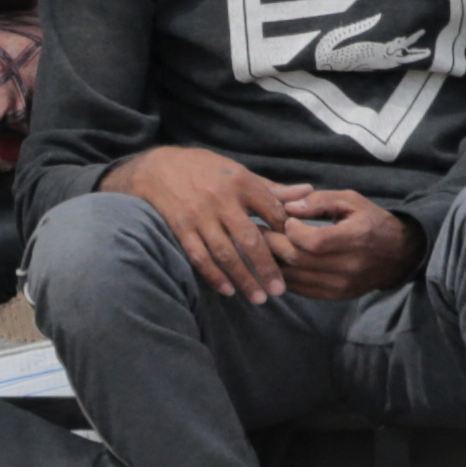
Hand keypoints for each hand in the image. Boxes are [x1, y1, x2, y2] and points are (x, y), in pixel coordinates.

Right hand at [103, 147, 294, 301]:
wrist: (158, 167)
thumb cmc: (205, 169)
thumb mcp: (239, 172)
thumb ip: (272, 188)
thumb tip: (307, 191)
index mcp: (241, 182)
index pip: (272, 211)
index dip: (286, 233)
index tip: (296, 253)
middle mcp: (221, 199)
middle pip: (250, 239)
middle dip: (267, 267)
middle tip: (279, 291)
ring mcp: (199, 215)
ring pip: (225, 253)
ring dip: (243, 278)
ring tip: (258, 298)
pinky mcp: (181, 228)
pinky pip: (199, 256)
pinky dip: (214, 275)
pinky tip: (227, 290)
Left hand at [274, 187, 413, 301]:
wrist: (398, 254)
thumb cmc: (371, 221)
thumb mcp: (351, 200)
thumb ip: (319, 201)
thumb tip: (289, 207)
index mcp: (357, 237)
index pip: (314, 241)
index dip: (293, 230)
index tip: (285, 220)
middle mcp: (350, 265)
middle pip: (300, 259)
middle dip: (273, 244)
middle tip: (257, 231)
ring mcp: (342, 284)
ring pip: (296, 277)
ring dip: (273, 262)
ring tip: (261, 246)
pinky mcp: (336, 295)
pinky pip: (301, 289)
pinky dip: (285, 276)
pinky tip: (276, 263)